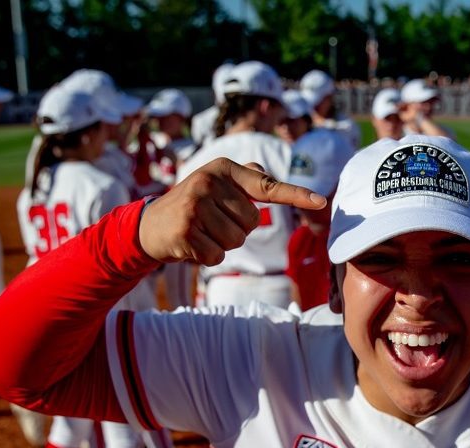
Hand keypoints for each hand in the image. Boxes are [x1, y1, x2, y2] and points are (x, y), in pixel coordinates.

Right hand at [139, 158, 325, 265]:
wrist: (148, 226)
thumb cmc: (191, 205)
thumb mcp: (214, 183)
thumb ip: (243, 178)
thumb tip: (265, 173)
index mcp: (223, 169)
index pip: (266, 186)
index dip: (296, 195)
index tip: (322, 203)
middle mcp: (209, 182)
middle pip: (251, 222)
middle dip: (235, 229)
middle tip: (210, 222)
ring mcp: (194, 206)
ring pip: (236, 241)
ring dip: (221, 244)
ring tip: (200, 232)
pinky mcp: (184, 231)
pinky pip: (217, 256)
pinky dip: (206, 257)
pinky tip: (190, 244)